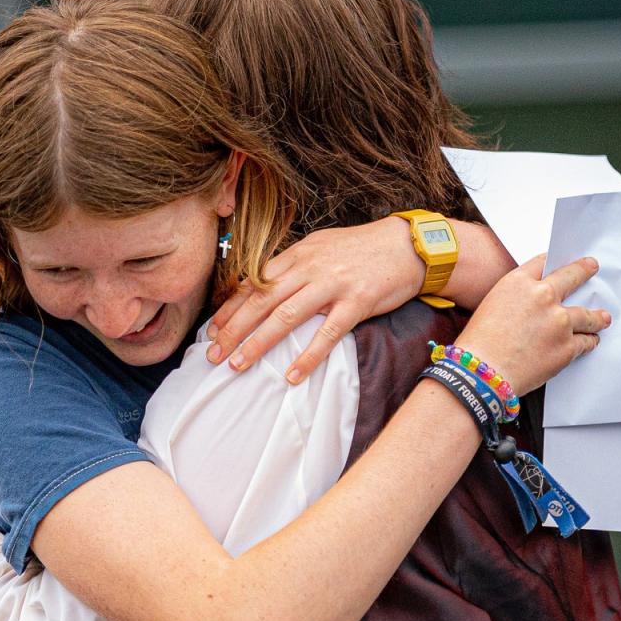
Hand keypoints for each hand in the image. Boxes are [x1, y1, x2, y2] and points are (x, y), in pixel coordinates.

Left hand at [206, 217, 424, 383]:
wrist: (408, 245)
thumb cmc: (363, 250)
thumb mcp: (322, 248)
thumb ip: (295, 266)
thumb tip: (265, 283)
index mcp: (298, 255)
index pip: (255, 283)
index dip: (231, 308)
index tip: (212, 330)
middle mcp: (310, 268)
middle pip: (262, 301)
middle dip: (233, 329)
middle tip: (213, 354)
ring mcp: (332, 285)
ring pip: (286, 317)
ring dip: (258, 343)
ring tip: (239, 365)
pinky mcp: (356, 303)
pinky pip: (327, 334)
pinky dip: (308, 357)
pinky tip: (292, 376)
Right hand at [455, 255, 610, 398]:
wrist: (482, 373)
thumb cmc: (479, 345)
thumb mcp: (490, 306)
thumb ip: (515, 299)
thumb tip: (530, 305)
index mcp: (519, 283)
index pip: (542, 263)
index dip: (553, 262)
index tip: (561, 262)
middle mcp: (542, 296)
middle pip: (572, 276)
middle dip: (584, 270)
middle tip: (591, 267)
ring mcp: (559, 321)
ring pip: (587, 315)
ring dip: (597, 316)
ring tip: (603, 318)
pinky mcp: (567, 346)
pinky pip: (586, 342)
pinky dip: (589, 342)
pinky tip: (592, 341)